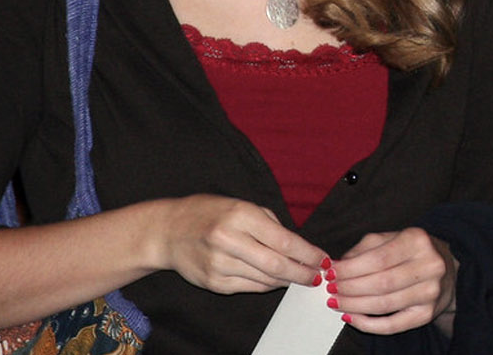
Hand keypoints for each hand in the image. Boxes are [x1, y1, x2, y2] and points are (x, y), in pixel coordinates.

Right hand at [156, 194, 326, 294]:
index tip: (323, 260)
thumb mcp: (242, 205)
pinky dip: (267, 285)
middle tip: (318, 276)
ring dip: (287, 281)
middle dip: (302, 273)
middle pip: (277, 265)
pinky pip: (250, 287)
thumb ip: (270, 224)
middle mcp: (229, 240)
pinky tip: (276, 281)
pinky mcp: (214, 283)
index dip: (308, 254)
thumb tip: (299, 247)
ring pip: (265, 280)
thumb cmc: (210, 213)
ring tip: (300, 277)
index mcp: (240, 216)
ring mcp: (219, 264)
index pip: (284, 241)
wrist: (169, 231)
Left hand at [326, 228, 457, 334]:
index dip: (350, 269)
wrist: (447, 268)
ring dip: (354, 306)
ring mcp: (430, 292)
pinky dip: (367, 324)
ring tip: (336, 302)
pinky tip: (351, 317)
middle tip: (330, 289)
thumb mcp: (391, 238)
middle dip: (349, 288)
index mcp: (417, 241)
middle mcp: (429, 266)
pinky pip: (392, 325)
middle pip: (380, 283)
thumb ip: (364, 249)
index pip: (378, 259)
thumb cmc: (412, 252)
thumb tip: (337, 266)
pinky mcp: (427, 314)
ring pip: (384, 305)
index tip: (330, 272)